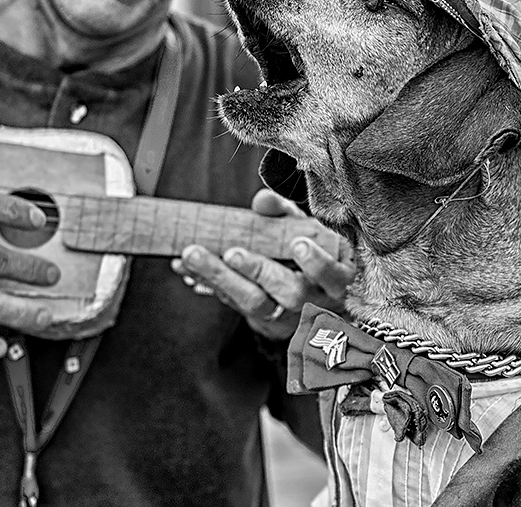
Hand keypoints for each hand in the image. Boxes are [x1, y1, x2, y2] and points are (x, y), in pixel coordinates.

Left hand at [172, 188, 353, 339]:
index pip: (332, 275)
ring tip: (193, 256)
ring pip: (255, 304)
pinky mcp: (258, 319)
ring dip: (222, 279)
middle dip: (259, 271)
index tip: (298, 244)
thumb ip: (285, 212)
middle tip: (232, 252)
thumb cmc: (310, 249)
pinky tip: (184, 267)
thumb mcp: (305, 227)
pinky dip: (206, 282)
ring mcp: (285, 316)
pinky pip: (231, 303)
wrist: (307, 290)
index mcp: (336, 278)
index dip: (317, 263)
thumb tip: (262, 200)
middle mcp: (314, 302)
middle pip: (290, 294)